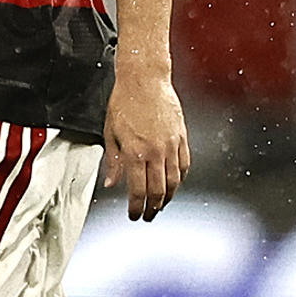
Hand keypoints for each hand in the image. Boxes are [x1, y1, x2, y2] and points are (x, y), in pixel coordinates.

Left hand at [102, 67, 190, 220]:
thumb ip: (113, 161)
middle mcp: (155, 152)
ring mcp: (171, 146)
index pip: (137, 190)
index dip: (136, 207)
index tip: (133, 215)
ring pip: (174, 181)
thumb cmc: (124, 102)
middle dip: (152, 208)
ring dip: (167, 198)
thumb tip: (112, 183)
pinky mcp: (182, 138)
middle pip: (158, 191)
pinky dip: (180, 179)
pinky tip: (174, 185)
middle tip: (147, 216)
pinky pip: (184, 166)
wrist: (145, 80)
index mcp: (134, 152)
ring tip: (160, 205)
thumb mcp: (110, 132)